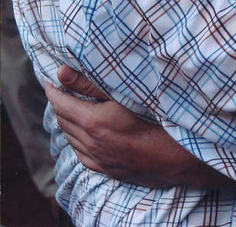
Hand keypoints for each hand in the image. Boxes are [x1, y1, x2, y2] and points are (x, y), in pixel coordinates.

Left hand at [45, 66, 231, 188]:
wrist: (179, 156)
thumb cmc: (158, 118)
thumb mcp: (124, 94)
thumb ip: (91, 83)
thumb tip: (62, 72)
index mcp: (93, 122)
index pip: (62, 103)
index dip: (54, 90)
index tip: (50, 80)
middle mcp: (91, 143)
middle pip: (64, 121)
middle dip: (59, 104)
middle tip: (60, 90)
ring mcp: (99, 158)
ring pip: (71, 139)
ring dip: (67, 122)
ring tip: (69, 108)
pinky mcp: (108, 169)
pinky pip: (81, 154)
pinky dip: (76, 140)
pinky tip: (82, 134)